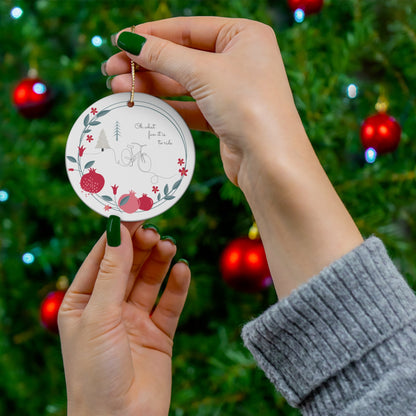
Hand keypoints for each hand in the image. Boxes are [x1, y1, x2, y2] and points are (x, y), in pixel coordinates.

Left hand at [58, 221, 189, 415]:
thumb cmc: (95, 372)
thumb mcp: (99, 315)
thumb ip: (112, 272)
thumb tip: (118, 230)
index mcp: (83, 302)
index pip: (101, 258)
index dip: (117, 236)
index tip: (134, 213)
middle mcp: (109, 308)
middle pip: (128, 266)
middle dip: (141, 248)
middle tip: (155, 232)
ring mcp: (135, 320)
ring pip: (150, 281)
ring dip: (159, 262)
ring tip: (169, 246)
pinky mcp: (159, 333)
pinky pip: (170, 303)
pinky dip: (177, 286)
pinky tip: (182, 270)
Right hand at [104, 16, 301, 185]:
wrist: (270, 161)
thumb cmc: (247, 105)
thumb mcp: (203, 72)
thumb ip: (164, 55)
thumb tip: (129, 40)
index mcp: (244, 36)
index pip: (188, 28)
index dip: (151, 34)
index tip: (119, 41)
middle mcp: (240, 60)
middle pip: (183, 56)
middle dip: (146, 63)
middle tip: (111, 69)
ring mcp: (233, 90)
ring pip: (184, 82)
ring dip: (151, 85)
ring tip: (117, 87)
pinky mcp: (225, 117)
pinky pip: (190, 106)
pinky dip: (167, 105)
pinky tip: (142, 104)